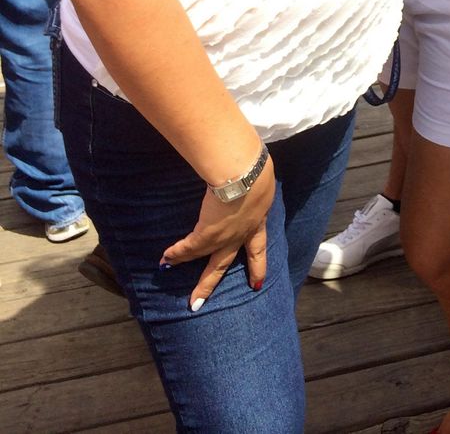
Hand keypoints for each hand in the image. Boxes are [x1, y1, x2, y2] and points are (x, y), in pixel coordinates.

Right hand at [161, 154, 274, 308]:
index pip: (257, 246)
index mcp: (257, 220)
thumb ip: (251, 177)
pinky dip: (177, 254)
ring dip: (202, 282)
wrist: (244, 174)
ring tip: (193, 300)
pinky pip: (189, 248)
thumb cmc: (252, 168)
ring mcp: (225, 236)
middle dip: (238, 281)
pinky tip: (166, 261)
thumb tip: (249, 164)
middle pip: (235, 263)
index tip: (259, 283)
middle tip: (220, 309)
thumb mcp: (257, 177)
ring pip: (212, 264)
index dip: (258, 265)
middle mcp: (243, 233)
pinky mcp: (208, 233)